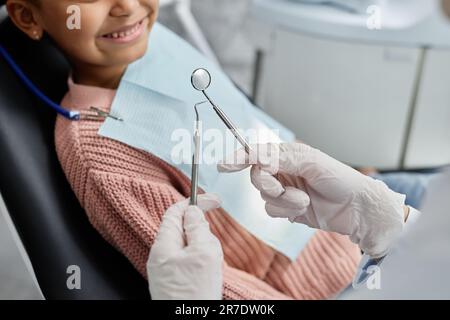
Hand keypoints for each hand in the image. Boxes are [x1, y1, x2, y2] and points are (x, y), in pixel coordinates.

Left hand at [147, 193, 222, 299]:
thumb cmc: (194, 293)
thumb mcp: (202, 253)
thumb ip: (197, 228)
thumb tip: (192, 210)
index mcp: (163, 244)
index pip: (175, 212)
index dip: (194, 202)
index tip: (213, 200)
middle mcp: (160, 255)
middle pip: (183, 229)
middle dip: (202, 233)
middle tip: (212, 248)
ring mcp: (166, 269)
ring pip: (189, 246)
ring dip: (204, 250)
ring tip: (210, 268)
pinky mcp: (173, 280)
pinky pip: (189, 262)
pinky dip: (201, 262)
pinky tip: (206, 276)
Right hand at [218, 143, 405, 258]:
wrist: (357, 210)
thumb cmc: (340, 179)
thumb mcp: (311, 162)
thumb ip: (281, 158)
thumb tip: (256, 158)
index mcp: (287, 155)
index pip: (256, 154)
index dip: (239, 157)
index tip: (224, 165)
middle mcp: (283, 171)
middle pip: (256, 177)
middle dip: (268, 185)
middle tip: (282, 188)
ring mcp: (284, 191)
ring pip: (263, 197)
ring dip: (283, 201)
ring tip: (304, 200)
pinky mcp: (287, 209)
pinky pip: (271, 211)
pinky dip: (286, 211)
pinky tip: (303, 209)